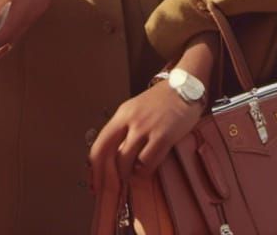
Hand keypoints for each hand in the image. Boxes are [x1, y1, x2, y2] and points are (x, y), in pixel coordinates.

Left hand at [88, 81, 203, 205]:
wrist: (183, 88)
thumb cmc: (160, 103)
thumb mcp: (136, 111)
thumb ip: (125, 130)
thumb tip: (114, 156)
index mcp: (121, 115)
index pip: (99, 143)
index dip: (93, 167)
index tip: (93, 183)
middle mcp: (129, 120)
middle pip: (108, 154)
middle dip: (107, 176)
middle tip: (111, 189)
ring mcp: (145, 128)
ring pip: (126, 161)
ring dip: (127, 174)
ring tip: (133, 174)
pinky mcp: (163, 136)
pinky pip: (147, 162)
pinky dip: (144, 171)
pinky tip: (146, 169)